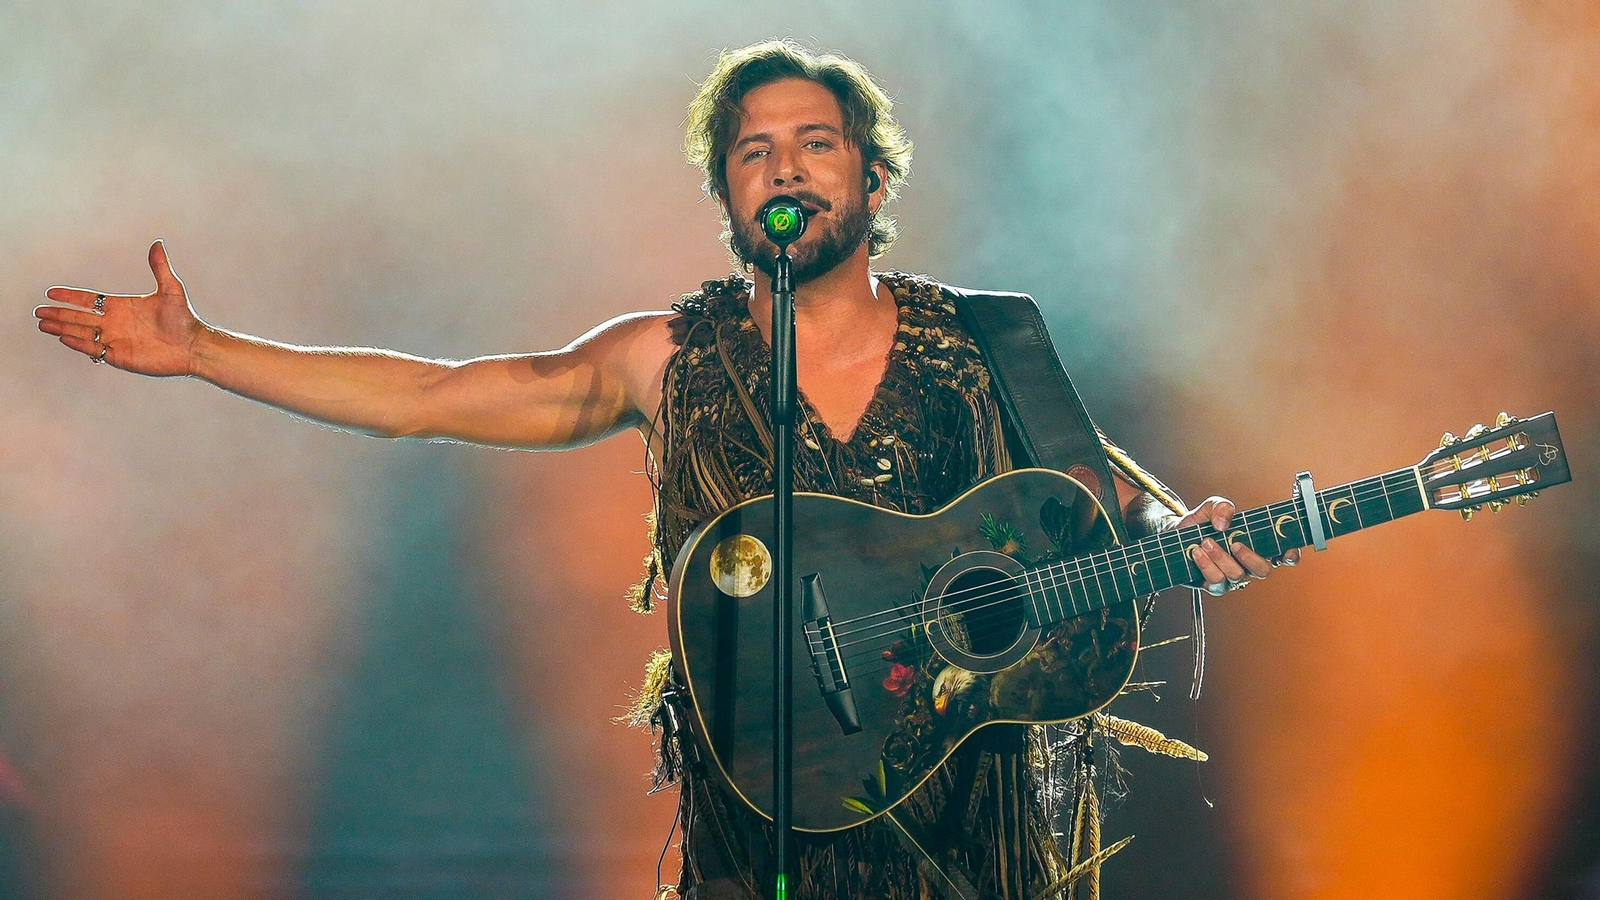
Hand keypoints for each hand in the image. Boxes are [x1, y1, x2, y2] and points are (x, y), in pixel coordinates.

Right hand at [34, 240, 205, 376]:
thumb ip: (160, 267)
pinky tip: (64, 338)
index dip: (70, 296)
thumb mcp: (170, 289)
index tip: (51, 292)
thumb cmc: (184, 318)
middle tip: (38, 312)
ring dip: (62, 328)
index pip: (89, 300)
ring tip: (43, 325)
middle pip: (79, 317)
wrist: (193, 346)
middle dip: (59, 314)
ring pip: (82, 332)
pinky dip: (78, 343)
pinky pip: (94, 349)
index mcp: (122, 306)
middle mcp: (115, 322)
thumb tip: (158, 243)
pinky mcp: (120, 356)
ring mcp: (116, 339)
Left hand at [1175, 495, 1302, 593]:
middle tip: (1235, 544)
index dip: (1290, 555)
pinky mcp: (1212, 584)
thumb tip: (1224, 523)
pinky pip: (1216, 582)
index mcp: (1256, 545)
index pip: (1282, 555)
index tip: (1286, 551)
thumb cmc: (1201, 522)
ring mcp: (1231, 577)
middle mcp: (1246, 564)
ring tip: (1206, 542)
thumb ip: (1222, 507)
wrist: (1175, 533)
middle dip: (1250, 557)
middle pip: (1263, 571)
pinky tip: (1197, 553)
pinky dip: (1206, 565)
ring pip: (1237, 576)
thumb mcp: (1212, 507)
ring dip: (1221, 558)